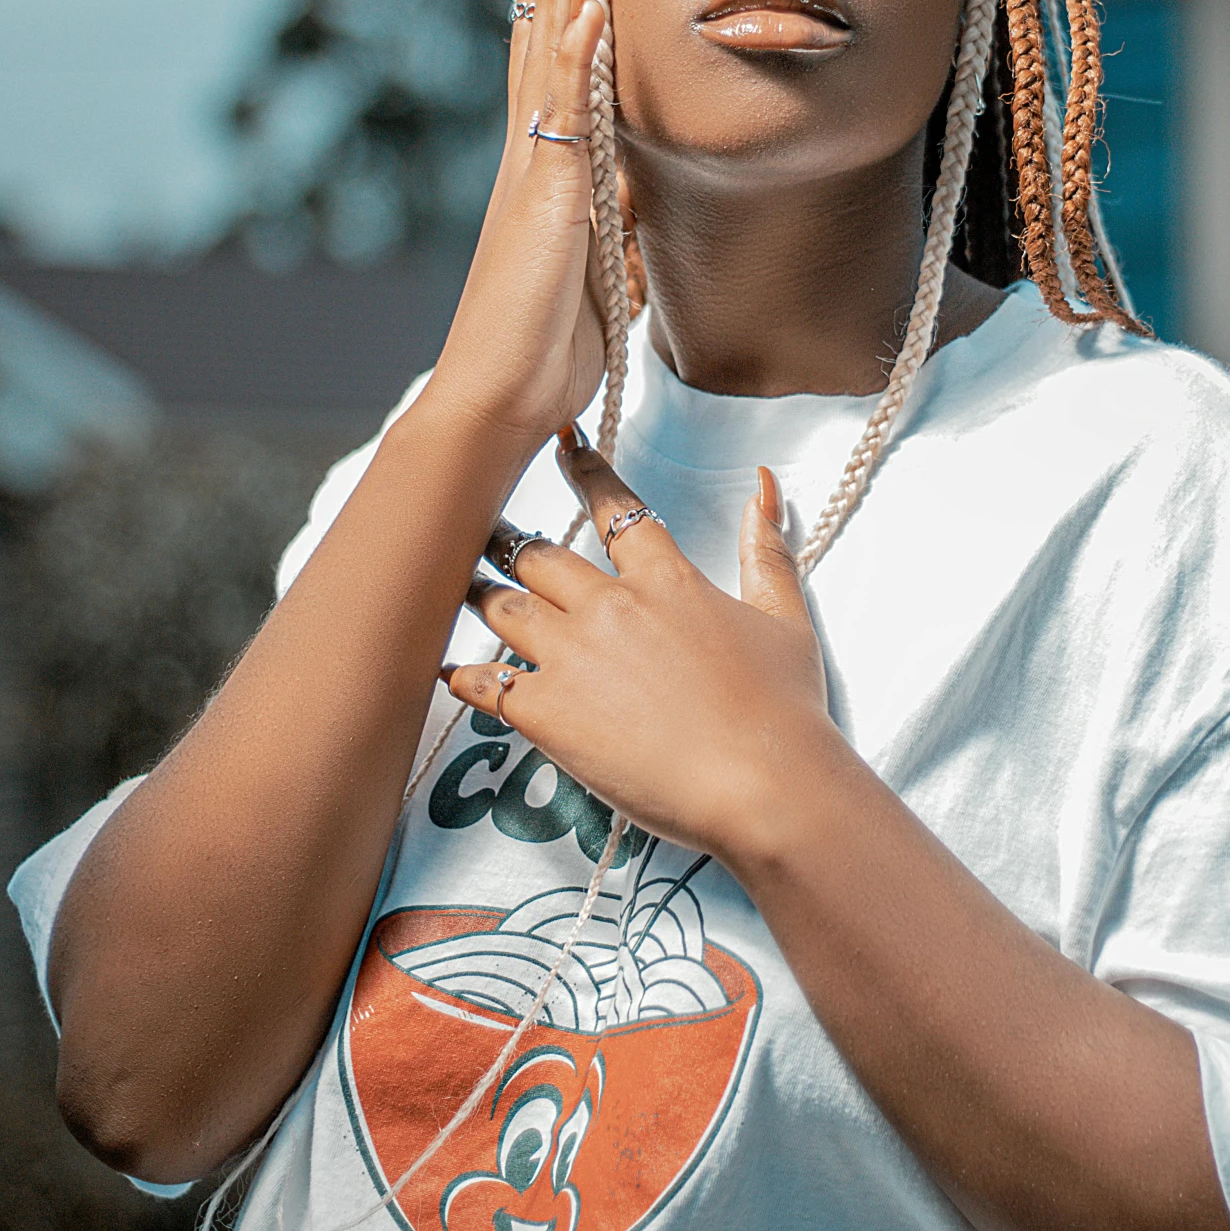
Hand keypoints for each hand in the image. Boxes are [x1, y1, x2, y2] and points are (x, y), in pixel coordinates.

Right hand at [422, 0, 608, 451]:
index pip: (552, 59)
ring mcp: (534, 167)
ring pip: (547, 49)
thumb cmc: (542, 345)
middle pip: (540, 31)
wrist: (501, 394)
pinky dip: (576, 52)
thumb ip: (602, 231)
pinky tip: (587, 3)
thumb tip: (624, 211)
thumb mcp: (589, 272)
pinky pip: (563, 109)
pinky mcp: (546, 194)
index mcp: (544, 168)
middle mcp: (530, 153)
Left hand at [446, 435, 834, 862]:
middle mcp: (608, 607)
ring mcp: (571, 657)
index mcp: (665, 579)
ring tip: (456, 588)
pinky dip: (460, 673)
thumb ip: (766, 550)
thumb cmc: (784, 711)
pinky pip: (483, 681)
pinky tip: (444, 667)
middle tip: (480, 529)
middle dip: (505, 539)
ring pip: (501, 607)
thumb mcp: (785, 618)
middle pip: (537, 555)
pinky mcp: (545, 713)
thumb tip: (763, 486)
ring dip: (477, 596)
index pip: (613, 508)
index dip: (584, 470)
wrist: (764, 786)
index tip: (561, 444)